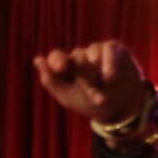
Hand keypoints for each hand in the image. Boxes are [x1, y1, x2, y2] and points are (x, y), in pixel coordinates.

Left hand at [33, 41, 149, 123]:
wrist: (120, 108)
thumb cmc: (90, 104)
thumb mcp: (67, 98)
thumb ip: (51, 81)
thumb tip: (37, 59)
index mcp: (65, 68)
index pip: (56, 57)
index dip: (57, 60)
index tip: (62, 68)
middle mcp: (79, 57)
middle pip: (77, 58)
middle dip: (87, 78)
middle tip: (96, 96)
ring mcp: (96, 51)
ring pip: (92, 52)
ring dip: (98, 72)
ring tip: (106, 86)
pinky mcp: (113, 49)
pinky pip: (108, 49)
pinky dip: (109, 63)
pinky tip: (110, 78)